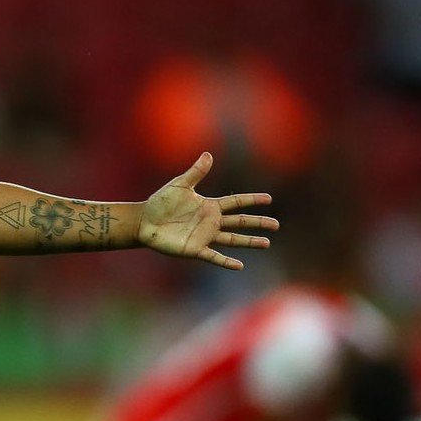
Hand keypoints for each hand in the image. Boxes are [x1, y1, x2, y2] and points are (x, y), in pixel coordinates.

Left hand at [138, 152, 277, 270]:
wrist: (144, 222)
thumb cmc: (160, 203)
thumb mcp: (179, 185)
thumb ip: (196, 172)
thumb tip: (208, 154)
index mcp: (209, 206)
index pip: (236, 202)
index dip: (251, 200)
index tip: (269, 198)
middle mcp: (211, 222)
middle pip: (240, 222)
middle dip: (258, 223)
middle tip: (276, 225)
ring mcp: (205, 236)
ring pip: (233, 239)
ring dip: (249, 242)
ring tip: (266, 243)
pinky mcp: (195, 249)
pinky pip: (214, 256)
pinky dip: (226, 261)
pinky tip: (240, 265)